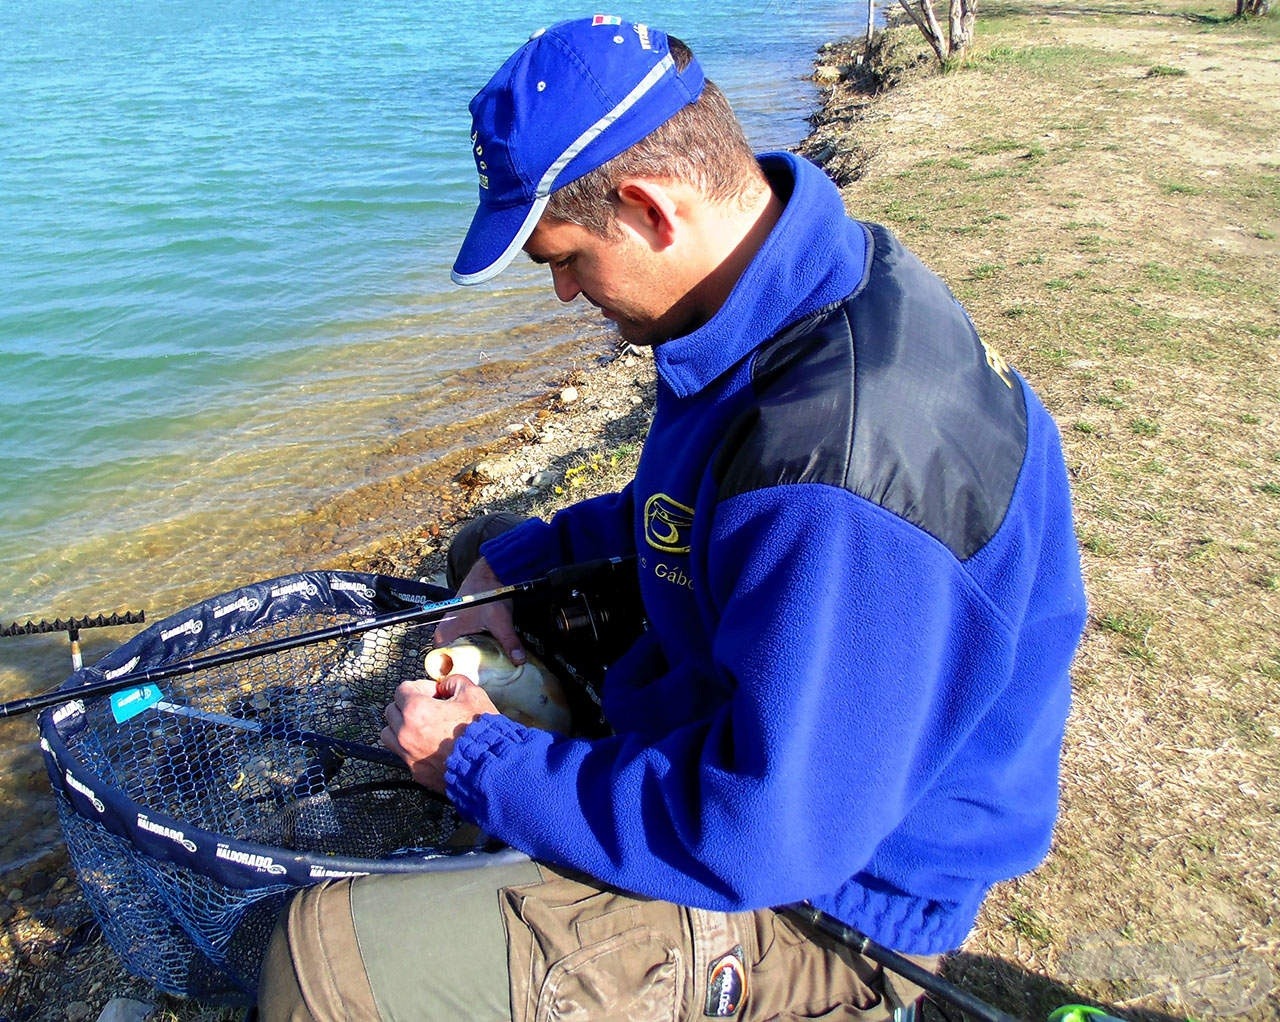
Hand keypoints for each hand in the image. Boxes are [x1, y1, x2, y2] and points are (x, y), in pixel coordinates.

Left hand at [381, 675, 498, 791]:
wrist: (489, 768)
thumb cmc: (481, 732)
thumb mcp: (473, 695)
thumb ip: (455, 682)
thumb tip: (445, 686)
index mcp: (417, 710)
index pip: (402, 689)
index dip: (421, 687)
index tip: (435, 692)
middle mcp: (405, 733)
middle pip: (392, 710)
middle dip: (408, 705)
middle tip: (429, 707)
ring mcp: (408, 755)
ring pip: (389, 734)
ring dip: (401, 727)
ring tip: (423, 727)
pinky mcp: (416, 772)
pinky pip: (402, 754)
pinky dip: (410, 747)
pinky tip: (431, 745)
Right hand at [433, 556, 525, 663]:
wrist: (491, 571)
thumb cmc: (488, 592)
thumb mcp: (500, 621)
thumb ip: (509, 642)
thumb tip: (519, 660)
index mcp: (445, 632)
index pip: (445, 662)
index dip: (460, 671)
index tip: (474, 678)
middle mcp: (445, 630)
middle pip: (455, 656)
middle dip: (471, 665)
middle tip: (486, 673)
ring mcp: (452, 625)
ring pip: (462, 647)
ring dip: (475, 654)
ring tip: (489, 663)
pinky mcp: (462, 621)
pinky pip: (466, 638)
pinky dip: (477, 644)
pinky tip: (489, 649)